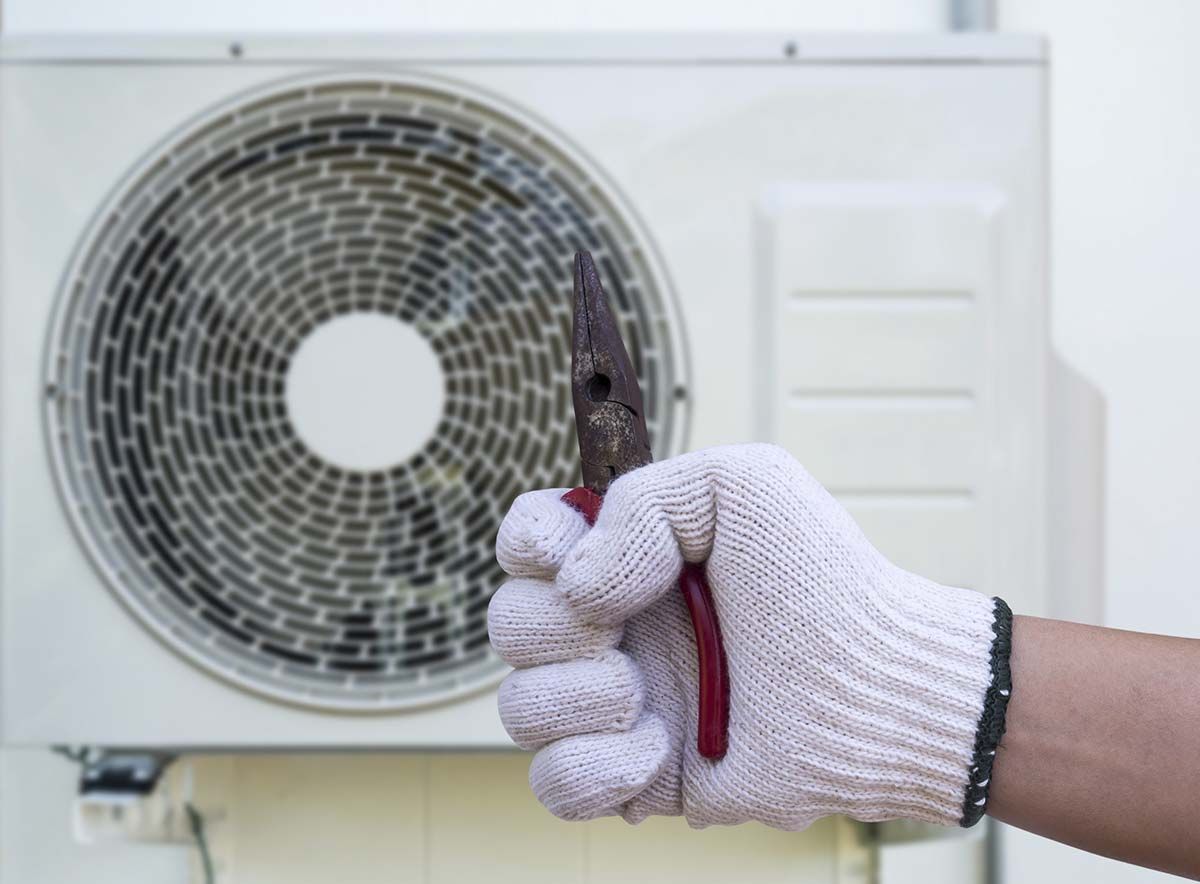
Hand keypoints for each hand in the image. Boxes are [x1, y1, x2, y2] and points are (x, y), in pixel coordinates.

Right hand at [488, 444, 1009, 829]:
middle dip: (556, 629)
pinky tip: (659, 749)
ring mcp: (618, 704)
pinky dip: (594, 769)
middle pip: (509, 624)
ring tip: (645, 697)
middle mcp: (612, 628)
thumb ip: (640, 499)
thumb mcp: (742, 485)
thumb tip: (577, 584)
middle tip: (621, 629)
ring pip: (518, 707)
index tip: (571, 555)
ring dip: (577, 698)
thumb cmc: (821, 579)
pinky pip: (553, 784)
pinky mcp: (634, 776)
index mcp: (625, 557)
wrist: (874, 686)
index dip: (530, 546)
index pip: (526, 540)